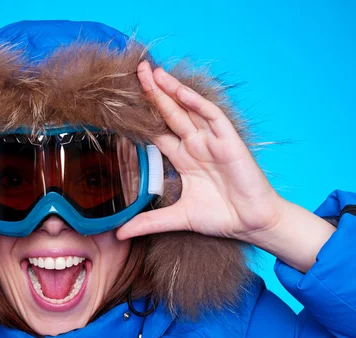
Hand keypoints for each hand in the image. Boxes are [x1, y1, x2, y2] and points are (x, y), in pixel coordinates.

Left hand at [117, 61, 334, 272]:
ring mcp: (212, 141)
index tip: (122, 102)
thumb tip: (118, 235)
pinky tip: (180, 91)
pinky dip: (197, 103)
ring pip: (188, 109)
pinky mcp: (229, 142)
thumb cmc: (220, 217)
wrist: (252, 224)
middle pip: (169, 113)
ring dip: (172, 90)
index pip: (157, 131)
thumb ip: (148, 223)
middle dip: (154, 92)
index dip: (142, 115)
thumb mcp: (177, 219)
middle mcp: (195, 145)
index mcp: (182, 158)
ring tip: (153, 72)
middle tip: (137, 70)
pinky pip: (212, 117)